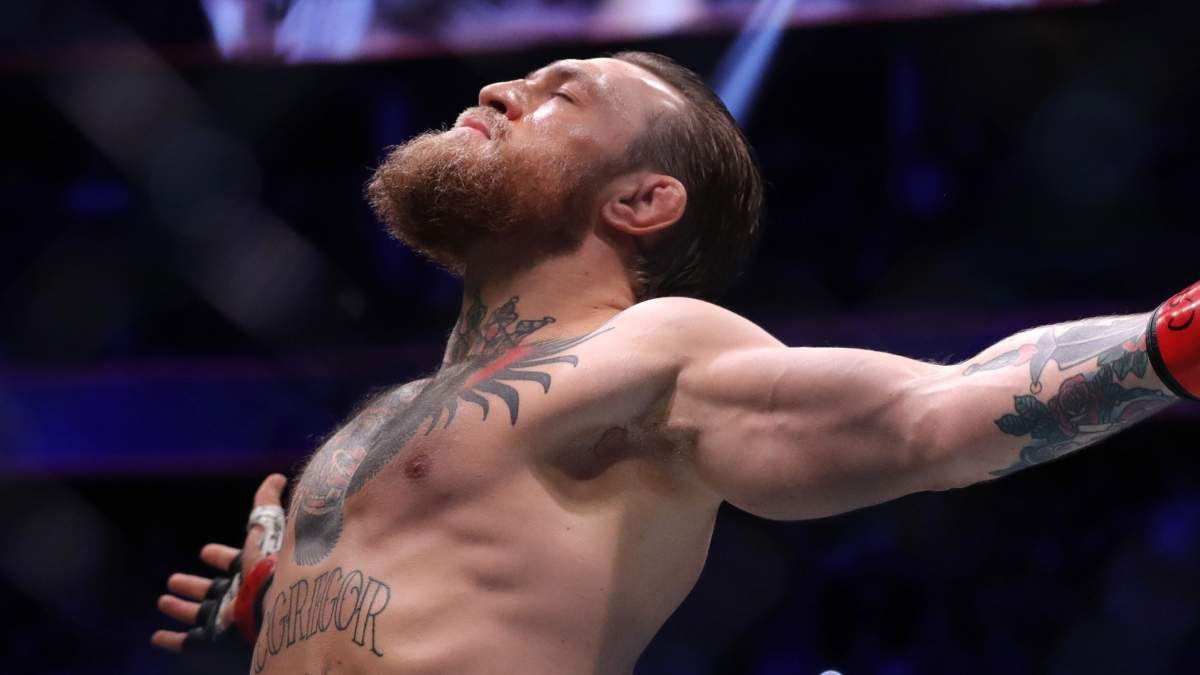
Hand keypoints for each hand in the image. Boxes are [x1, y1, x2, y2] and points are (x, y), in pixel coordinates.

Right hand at [151, 473, 287, 652]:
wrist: (277, 602)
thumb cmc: (272, 563)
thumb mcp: (267, 526)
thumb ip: (267, 503)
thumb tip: (276, 476)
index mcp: (252, 568)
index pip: (233, 561)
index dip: (220, 556)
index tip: (205, 551)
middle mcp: (240, 592)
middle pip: (213, 589)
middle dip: (194, 584)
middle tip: (173, 580)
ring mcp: (228, 615)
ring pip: (200, 612)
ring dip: (181, 607)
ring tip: (163, 601)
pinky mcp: (217, 636)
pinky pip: (190, 640)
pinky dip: (172, 639)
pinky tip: (157, 638)